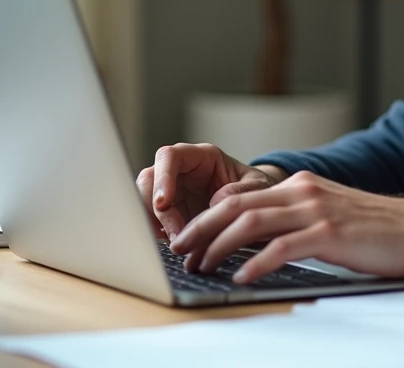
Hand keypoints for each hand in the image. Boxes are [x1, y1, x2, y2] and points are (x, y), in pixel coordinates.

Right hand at [135, 142, 286, 239]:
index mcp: (200, 157)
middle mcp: (180, 172)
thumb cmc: (258, 190)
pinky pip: (152, 223)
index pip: (170, 156)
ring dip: (154, 226)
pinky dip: (158, 237)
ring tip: (179, 245)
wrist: (258, 207)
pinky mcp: (169, 215)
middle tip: (175, 235)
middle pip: (148, 180)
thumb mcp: (258, 187)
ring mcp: (172, 193)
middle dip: (154, 209)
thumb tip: (218, 202)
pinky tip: (176, 247)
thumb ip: (241, 191)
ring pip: (144, 203)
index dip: (162, 177)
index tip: (164, 203)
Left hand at [169, 171, 403, 283]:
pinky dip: (255, 262)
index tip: (188, 237)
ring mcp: (315, 209)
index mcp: (300, 184)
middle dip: (200, 228)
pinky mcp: (328, 233)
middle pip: (235, 205)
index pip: (239, 194)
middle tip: (179, 251)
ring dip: (218, 246)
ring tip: (200, 265)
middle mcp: (302, 190)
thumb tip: (257, 235)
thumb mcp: (328, 212)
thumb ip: (295, 216)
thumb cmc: (376, 228)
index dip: (207, 214)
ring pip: (250, 223)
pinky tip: (241, 276)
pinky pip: (281, 247)